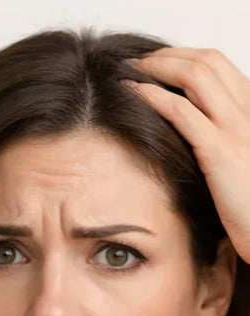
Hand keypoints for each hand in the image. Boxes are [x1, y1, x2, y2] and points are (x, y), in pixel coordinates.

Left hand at [123, 47, 249, 262]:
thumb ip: (211, 143)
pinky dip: (155, 96)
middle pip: (206, 62)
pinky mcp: (221, 151)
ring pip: (197, 76)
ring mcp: (237, 129)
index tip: (153, 62)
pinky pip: (184, 112)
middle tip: (134, 61)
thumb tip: (179, 137)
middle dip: (167, 56)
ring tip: (129, 70)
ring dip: (158, 67)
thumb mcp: (231, 165)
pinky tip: (133, 93)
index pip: (218, 65)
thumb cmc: (247, 207)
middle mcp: (248, 112)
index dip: (183, 57)